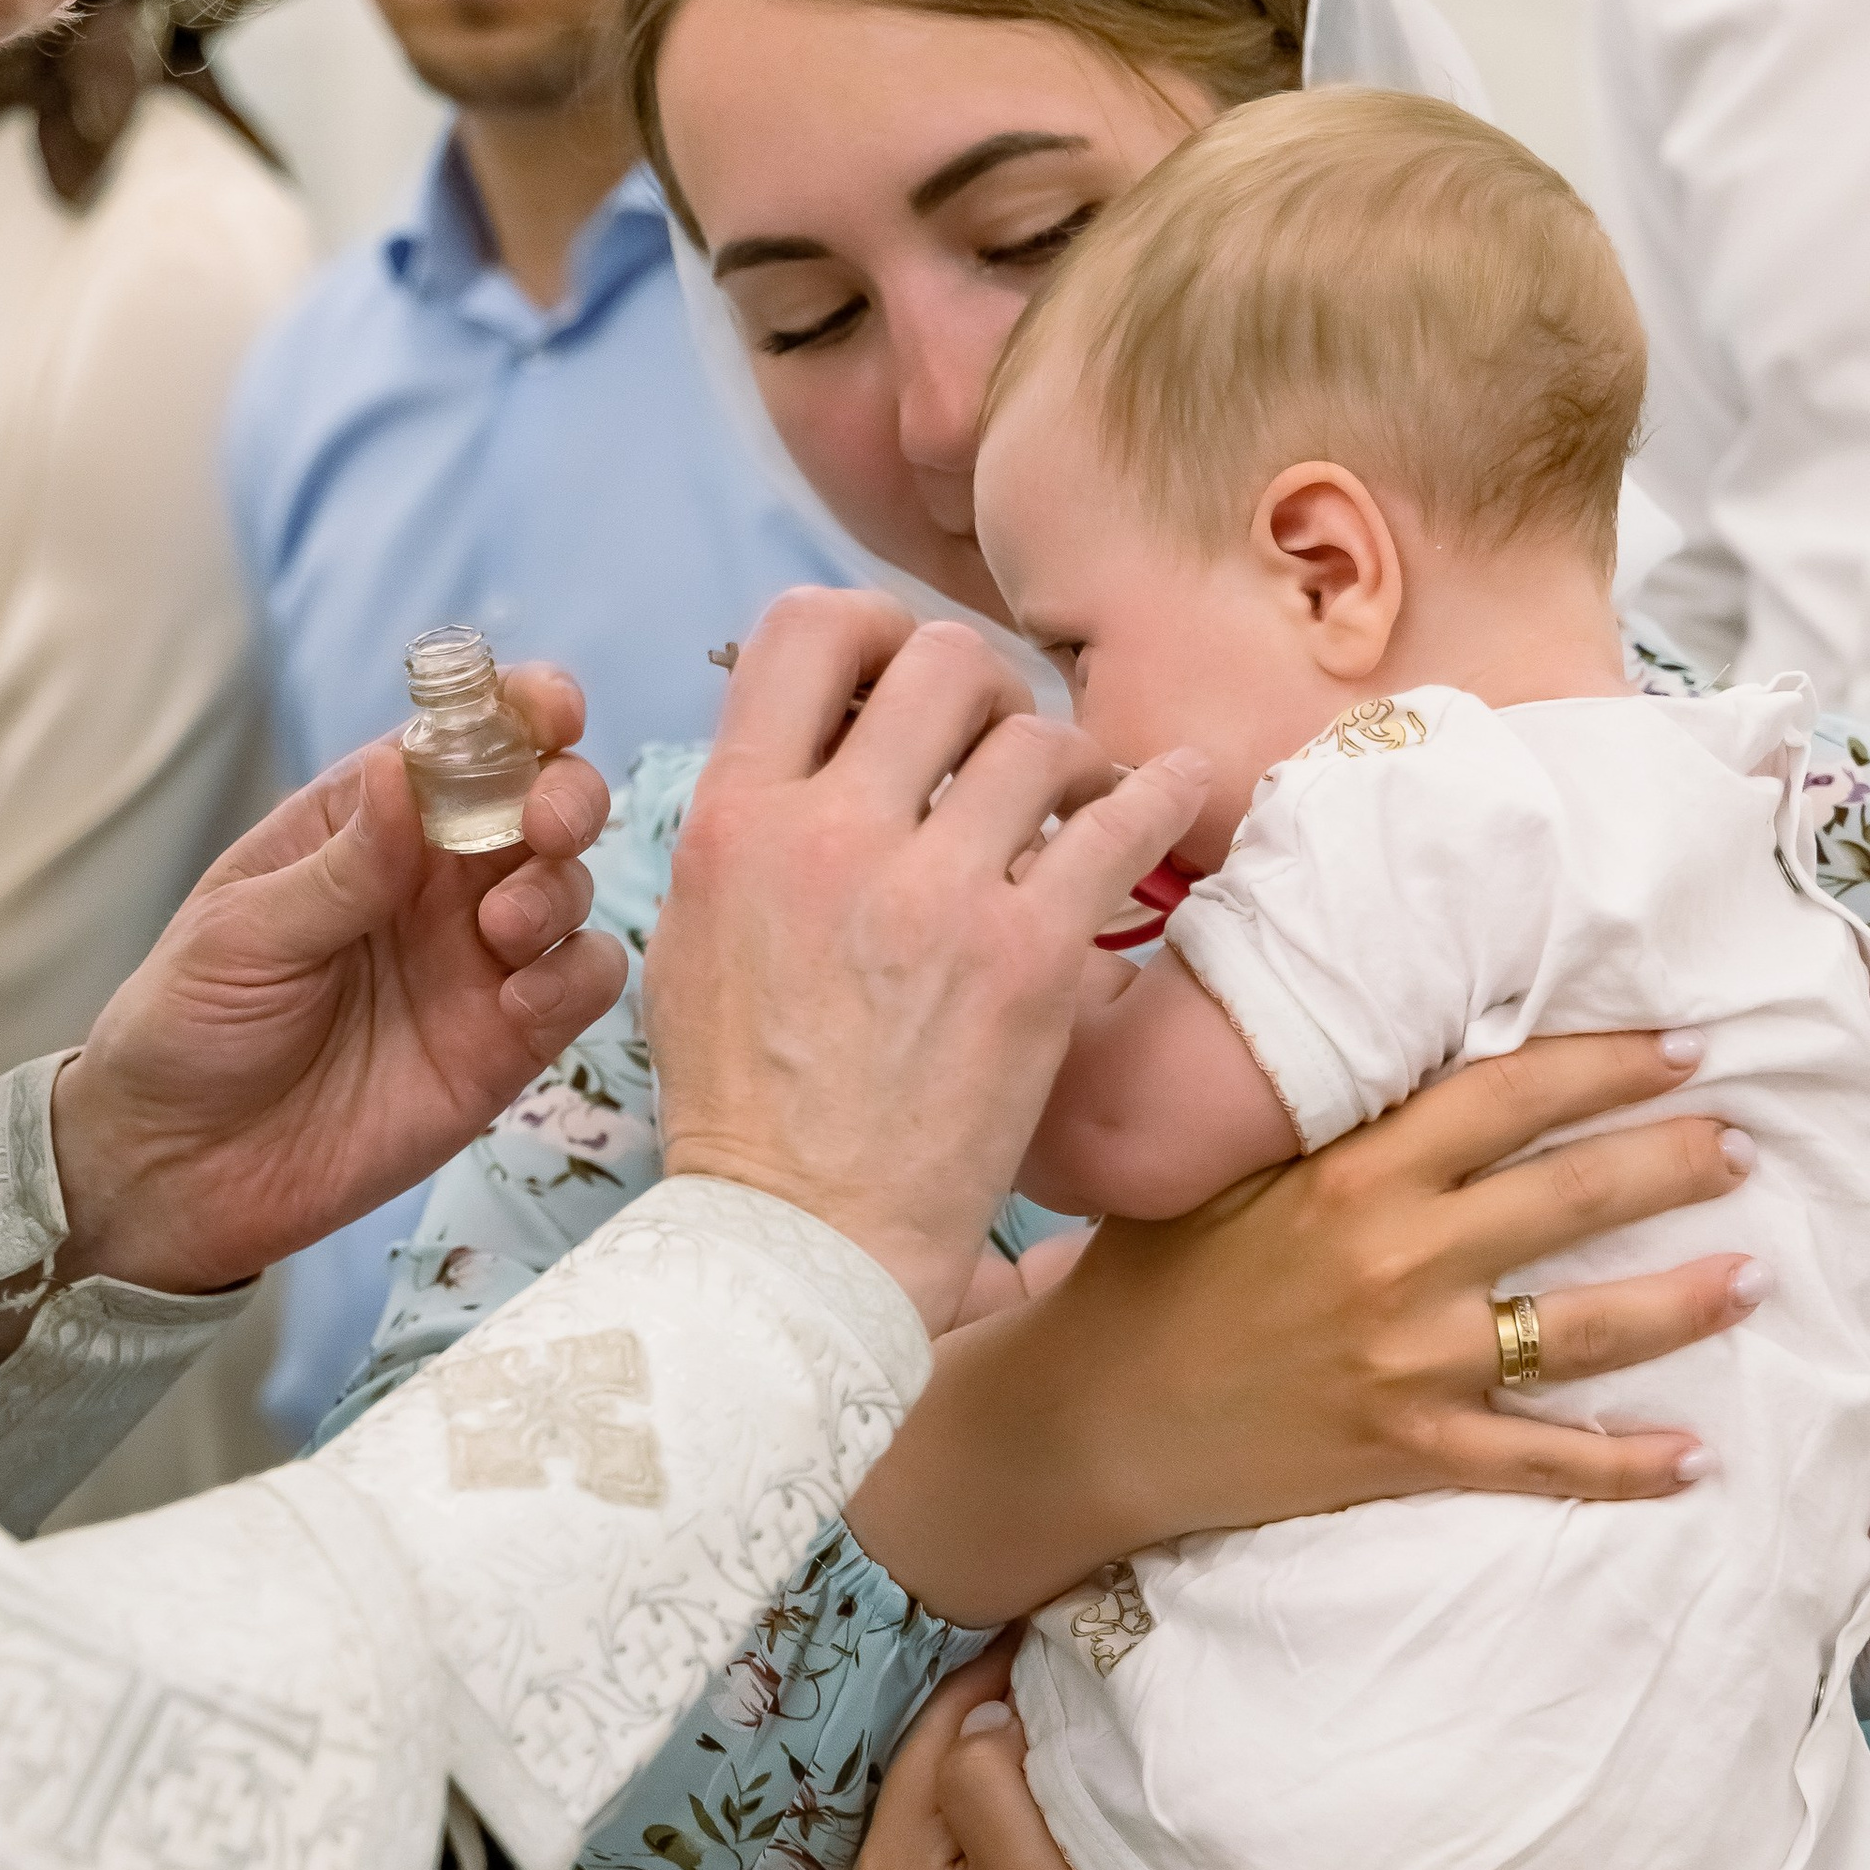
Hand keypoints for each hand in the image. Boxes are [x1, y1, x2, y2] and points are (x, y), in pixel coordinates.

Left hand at [48, 666, 625, 1293]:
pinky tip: (521, 998)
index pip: (462, 742)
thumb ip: (342, 865)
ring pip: (573, 887)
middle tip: (543, 825)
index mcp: (368, 823)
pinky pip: (580, 985)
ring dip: (561, 888)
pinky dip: (576, 976)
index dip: (519, 712)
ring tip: (502, 927)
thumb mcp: (243, 934)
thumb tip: (406, 769)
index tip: (551, 710)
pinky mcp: (506, 1042)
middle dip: (566, 795)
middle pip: (544, 802)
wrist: (181, 1168)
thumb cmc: (189, 1026)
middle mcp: (437, 880)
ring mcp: (478, 960)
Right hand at [645, 590, 1208, 1331]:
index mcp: (733, 824)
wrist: (803, 1239)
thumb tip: (807, 752)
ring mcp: (934, 893)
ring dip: (1065, 758)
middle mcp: (828, 836)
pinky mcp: (1028, 957)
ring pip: (1035, 736)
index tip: (898, 675)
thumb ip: (745, 835)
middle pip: (939, 660)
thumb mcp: (691, 947)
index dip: (869, 629)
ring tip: (1073, 801)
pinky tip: (1178, 789)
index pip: (806, 632)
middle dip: (981, 686)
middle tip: (996, 741)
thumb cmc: (743, 1107)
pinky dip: (1163, 792)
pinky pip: (1122, 823)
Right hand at [846, 1031, 1762, 1624]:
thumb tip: (1417, 1072)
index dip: (1606, 1067)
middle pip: (1573, 1197)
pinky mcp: (1406, 1448)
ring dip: (1685, 1303)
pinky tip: (1695, 1457)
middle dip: (1674, 1164)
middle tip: (1738, 1145)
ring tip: (1753, 1274)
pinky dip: (1625, 1464)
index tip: (1679, 1049)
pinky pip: (1540, 1461)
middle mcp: (1393, 1260)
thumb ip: (1318, 1129)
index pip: (1507, 1097)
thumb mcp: (1218, 1177)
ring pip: (1582, 1327)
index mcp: (1347, 1174)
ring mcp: (1406, 1362)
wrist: (1090, 1417)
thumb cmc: (1144, 1282)